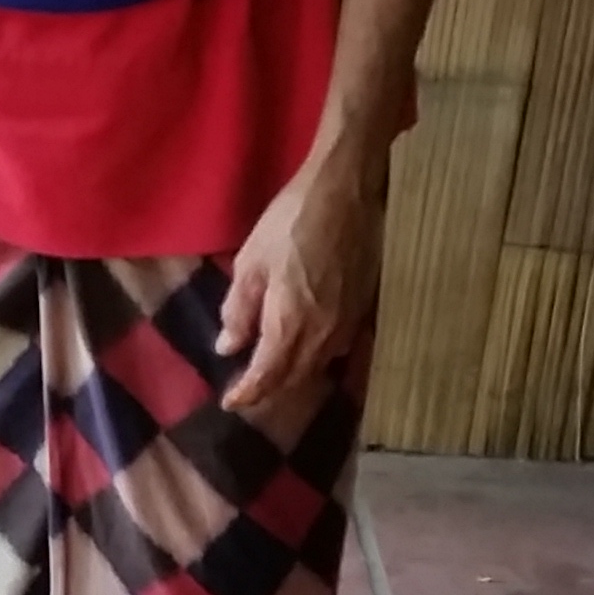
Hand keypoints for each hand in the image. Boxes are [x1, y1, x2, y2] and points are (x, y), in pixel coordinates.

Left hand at [217, 151, 383, 414]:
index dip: (247, 394)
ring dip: (293, 377)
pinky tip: (307, 351)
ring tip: (273, 377)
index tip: (229, 403)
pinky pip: (339, 349)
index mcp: (290, 325)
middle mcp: (323, 335)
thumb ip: (239, 310)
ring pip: (318, 366)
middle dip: (269, 391)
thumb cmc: (290, 221)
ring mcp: (349, 324)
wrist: (347, 191)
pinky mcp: (364, 309)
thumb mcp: (250, 263)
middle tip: (247, 394)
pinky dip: (318, 359)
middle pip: (295, 378)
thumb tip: (228, 347)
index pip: (267, 376)